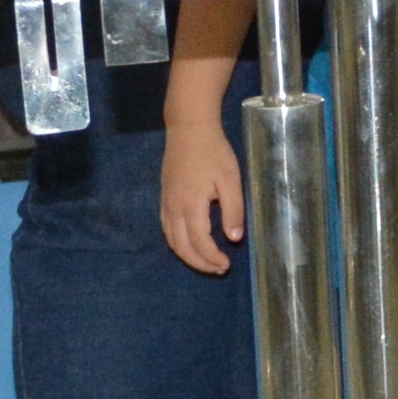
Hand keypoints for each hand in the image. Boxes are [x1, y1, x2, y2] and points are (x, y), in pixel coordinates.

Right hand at [159, 122, 243, 275]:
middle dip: (199, 262)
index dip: (211, 258)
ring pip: (171, 240)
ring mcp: (165, 203)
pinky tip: (190, 243)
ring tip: (207, 261)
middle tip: (218, 269)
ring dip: (188, 255)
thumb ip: (233, 210)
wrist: (188, 129)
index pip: (199, 242)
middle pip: (181, 246)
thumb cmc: (213, 152)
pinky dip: (178, 243)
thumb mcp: (230, 180)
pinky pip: (167, 229)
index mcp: (190, 206)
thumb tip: (233, 239)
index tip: (226, 265)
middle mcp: (173, 209)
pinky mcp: (164, 198)